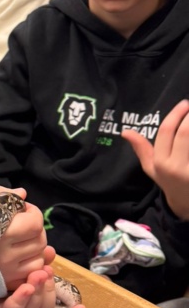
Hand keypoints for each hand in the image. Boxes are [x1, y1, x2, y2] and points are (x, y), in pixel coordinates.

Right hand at [0, 186, 52, 290]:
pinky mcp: (5, 282)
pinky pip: (30, 273)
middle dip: (35, 229)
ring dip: (34, 247)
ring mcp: (7, 271)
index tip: (21, 210)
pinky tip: (18, 255)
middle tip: (20, 224)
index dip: (32, 212)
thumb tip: (22, 194)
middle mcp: (6, 255)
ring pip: (38, 258)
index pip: (35, 223)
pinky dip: (30, 263)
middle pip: (40, 241)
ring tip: (19, 240)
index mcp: (0, 232)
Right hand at [122, 100, 188, 219]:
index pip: (167, 132)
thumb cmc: (168, 181)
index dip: (176, 115)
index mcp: (161, 163)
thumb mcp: (152, 168)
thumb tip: (125, 131)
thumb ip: (141, 148)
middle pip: (185, 132)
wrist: (187, 203)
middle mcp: (176, 166)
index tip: (184, 104)